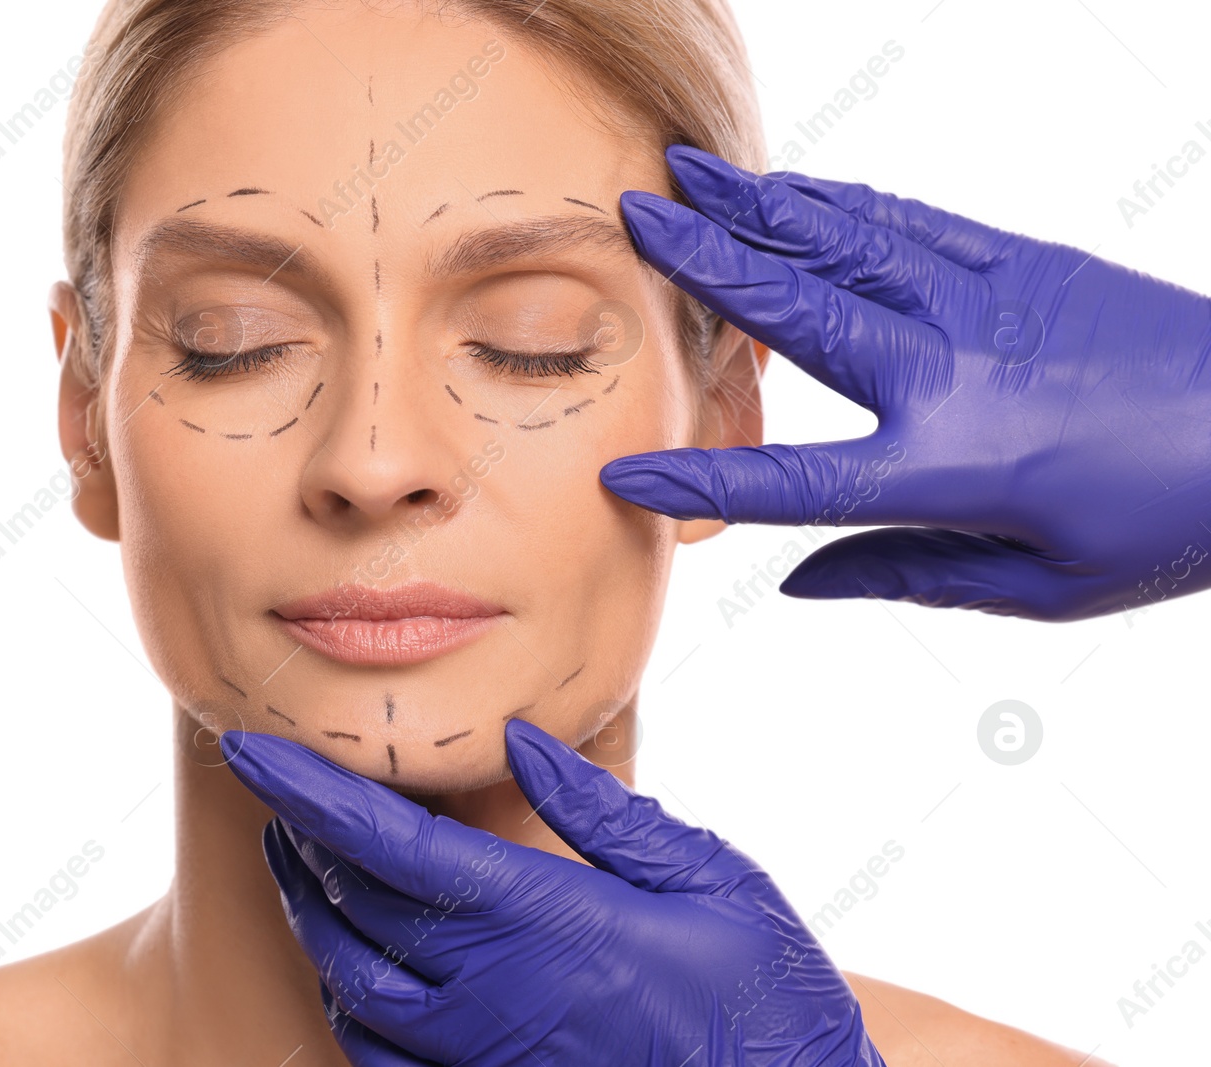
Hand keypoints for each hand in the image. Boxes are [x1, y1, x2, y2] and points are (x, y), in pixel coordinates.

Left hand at [220, 719, 884, 1065]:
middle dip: (299, 844)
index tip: (250, 748)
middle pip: (349, 911)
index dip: (307, 792)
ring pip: (348, 988)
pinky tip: (355, 967)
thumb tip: (522, 743)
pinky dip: (347, 1000)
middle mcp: (491, 998)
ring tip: (304, 866)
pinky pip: (378, 1058)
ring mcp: (481, 1064)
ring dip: (312, 920)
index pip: (388, 844)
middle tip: (281, 794)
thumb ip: (604, 812)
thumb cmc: (764, 999)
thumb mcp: (709, 881)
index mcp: (544, 923)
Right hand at [604, 145, 1210, 621]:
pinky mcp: (1020, 263)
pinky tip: (796, 187)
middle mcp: (949, 373)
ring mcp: (984, 304)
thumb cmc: (1170, 522)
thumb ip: (908, 572)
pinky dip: (841, 203)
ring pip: (844, 245)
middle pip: (798, 311)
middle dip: (706, 262)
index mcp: (948, 468)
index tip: (626, 471)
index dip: (703, 477)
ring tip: (690, 171)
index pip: (792, 481)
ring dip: (760, 207)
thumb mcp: (1042, 586)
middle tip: (632, 214)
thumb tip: (800, 582)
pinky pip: (908, 224)